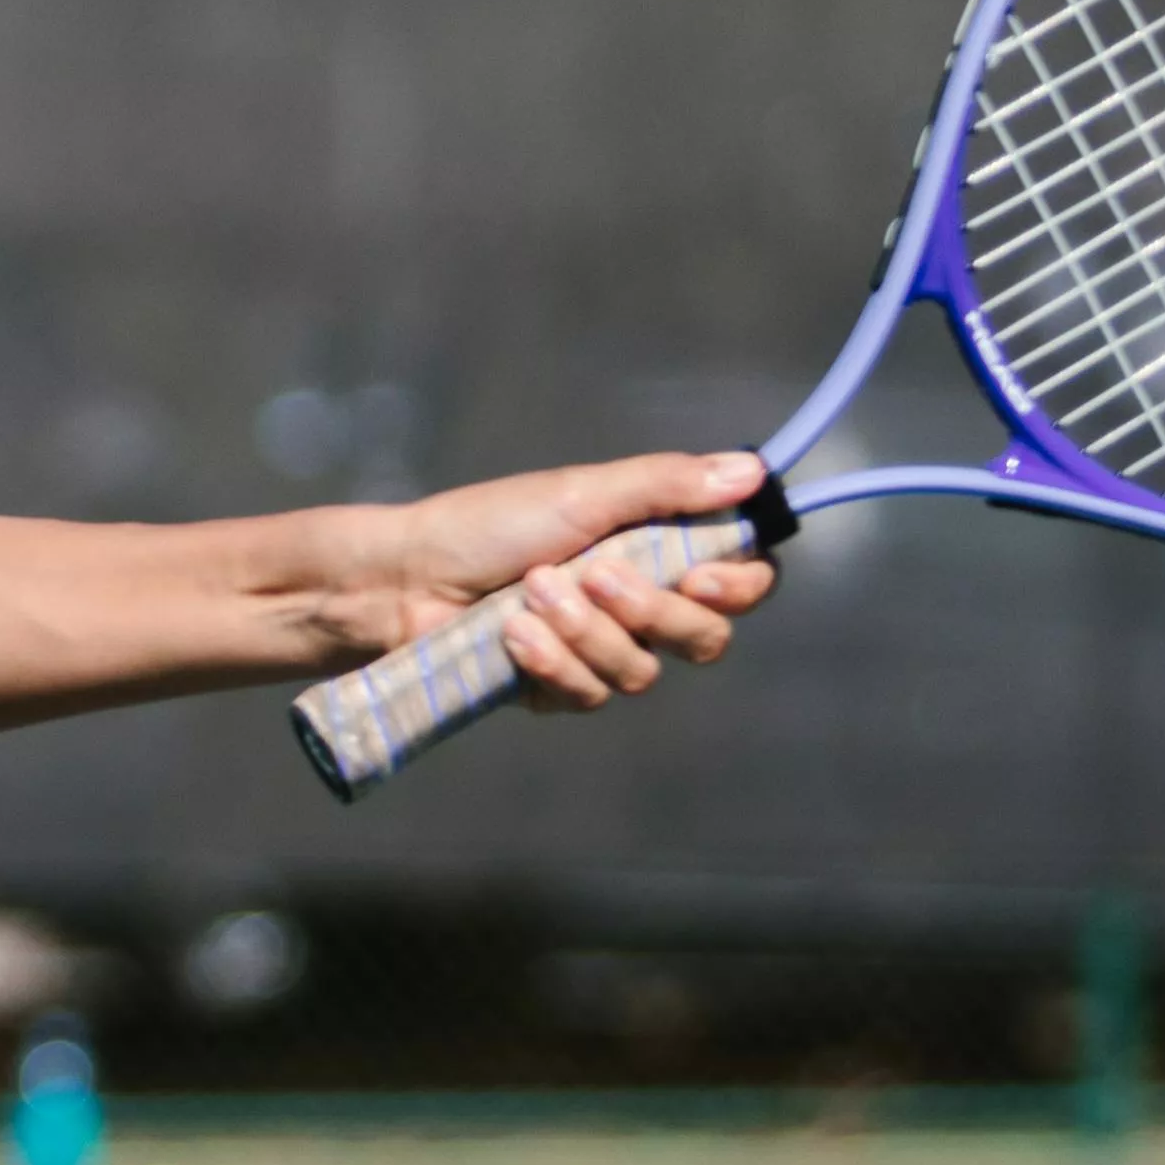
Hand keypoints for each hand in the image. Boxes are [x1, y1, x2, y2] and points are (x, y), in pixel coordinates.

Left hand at [345, 450, 781, 710]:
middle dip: (652, 611)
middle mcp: (641, 605)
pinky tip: (512, 635)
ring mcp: (602, 651)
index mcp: (658, 549)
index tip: (704, 578)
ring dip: (587, 631)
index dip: (741, 586)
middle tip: (597, 575)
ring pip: (643, 671)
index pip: (743, 580)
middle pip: (707, 638)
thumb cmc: (492, 523)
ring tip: (531, 591)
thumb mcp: (583, 493)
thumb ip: (668, 486)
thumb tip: (756, 470)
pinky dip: (552, 661)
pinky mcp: (562, 688)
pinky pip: (590, 694)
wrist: (407, 577)